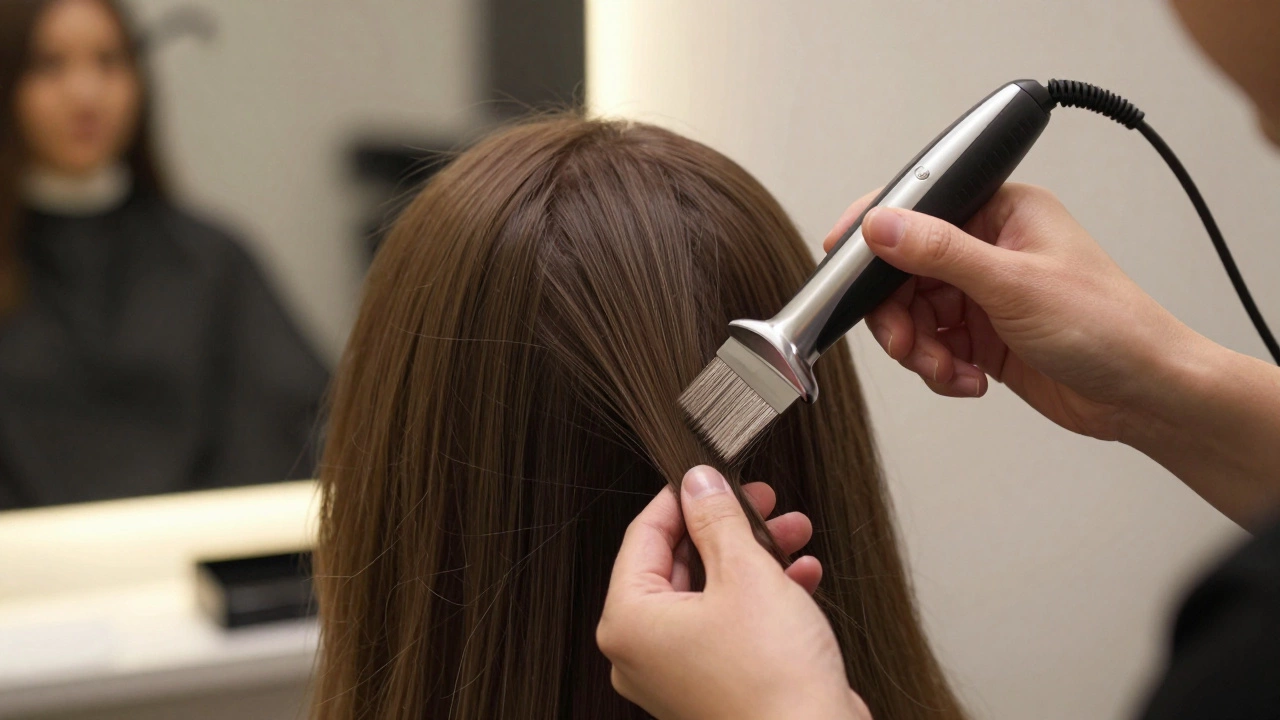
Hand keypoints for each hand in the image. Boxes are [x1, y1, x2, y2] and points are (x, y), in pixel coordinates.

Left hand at [598, 466, 870, 719]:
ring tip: (795, 531)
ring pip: (712, 593)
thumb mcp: (745, 574)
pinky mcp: (717, 687)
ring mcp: (679, 675)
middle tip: (763, 501)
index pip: (644, 536)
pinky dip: (763, 598)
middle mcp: (644, 653)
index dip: (682, 498)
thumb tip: (699, 483)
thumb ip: (717, 520)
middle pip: (680, 564)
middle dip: (730, 528)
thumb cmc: (772, 679)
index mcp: (629, 623)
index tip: (711, 475)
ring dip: (755, 558)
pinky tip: (803, 575)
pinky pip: (731, 626)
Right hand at [826, 183, 1201, 440]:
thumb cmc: (1109, 327)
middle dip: (897, 315)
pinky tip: (968, 381)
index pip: (918, 208)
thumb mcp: (1014, 284)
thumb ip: (940, 252)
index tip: (841, 262)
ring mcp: (982, 293)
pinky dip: (937, 368)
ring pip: (911, 314)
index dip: (874, 236)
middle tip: (906, 344)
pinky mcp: (981, 335)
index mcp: (1001, 211)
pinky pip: (931, 346)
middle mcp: (987, 247)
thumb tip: (881, 225)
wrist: (1145, 396)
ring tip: (947, 370)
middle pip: (902, 272)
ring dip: (919, 349)